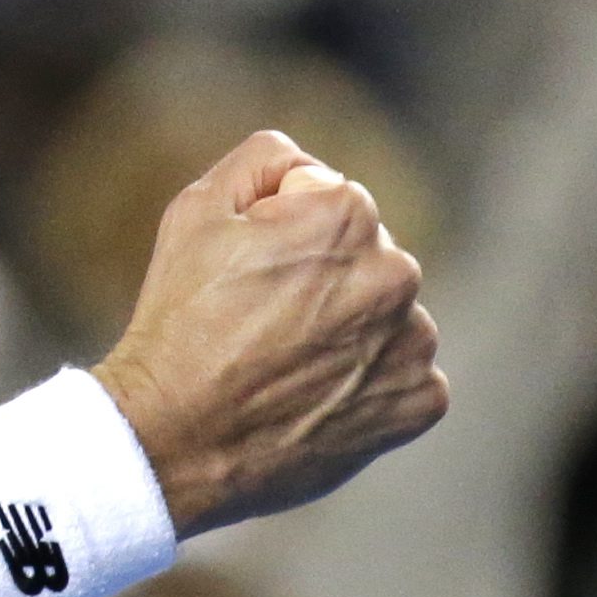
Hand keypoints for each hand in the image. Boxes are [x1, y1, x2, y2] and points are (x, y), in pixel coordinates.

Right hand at [90, 130, 444, 535]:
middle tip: (257, 320)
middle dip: (319, 276)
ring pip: (384, 314)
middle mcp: (395, 271)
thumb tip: (305, 165)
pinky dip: (366, 382)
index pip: (323, 197)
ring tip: (284, 362)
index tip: (243, 272)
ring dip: (348, 328)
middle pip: (361, 254)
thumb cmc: (181, 320)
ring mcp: (413, 341)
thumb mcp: (195, 209)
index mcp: (347, 213)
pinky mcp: (419, 400)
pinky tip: (313, 394)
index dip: (273, 229)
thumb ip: (263, 159)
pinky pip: (403, 373)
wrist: (177, 437)